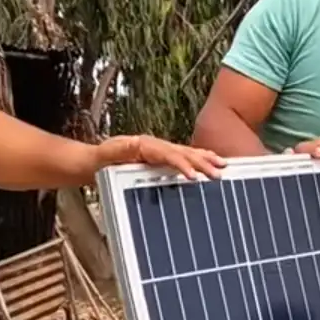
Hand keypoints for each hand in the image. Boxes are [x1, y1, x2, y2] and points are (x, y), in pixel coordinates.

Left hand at [94, 135, 223, 179]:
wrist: (95, 161)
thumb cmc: (100, 160)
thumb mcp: (105, 154)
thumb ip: (119, 150)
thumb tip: (134, 143)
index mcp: (145, 145)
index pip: (168, 154)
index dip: (182, 164)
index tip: (193, 176)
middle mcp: (156, 145)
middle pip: (183, 152)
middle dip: (202, 162)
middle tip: (218, 173)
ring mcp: (161, 151)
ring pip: (188, 153)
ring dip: (206, 159)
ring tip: (224, 166)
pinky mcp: (162, 159)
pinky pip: (185, 158)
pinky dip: (201, 159)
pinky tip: (213, 163)